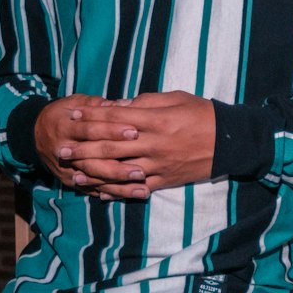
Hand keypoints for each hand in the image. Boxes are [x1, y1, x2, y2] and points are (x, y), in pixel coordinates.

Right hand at [34, 95, 147, 200]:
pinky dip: (109, 194)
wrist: (34, 134)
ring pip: (94, 180)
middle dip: (118, 168)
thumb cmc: (62, 113)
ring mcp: (66, 169)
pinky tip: (128, 197)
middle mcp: (64, 151)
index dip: (112, 131)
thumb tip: (122, 105)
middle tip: (142, 172)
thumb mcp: (75, 102)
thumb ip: (97, 105)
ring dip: (119, 187)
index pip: (91, 130)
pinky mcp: (69, 181)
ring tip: (142, 191)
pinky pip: (90, 190)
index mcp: (65, 127)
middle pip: (93, 161)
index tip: (134, 132)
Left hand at [54, 90, 215, 198]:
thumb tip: (118, 106)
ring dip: (94, 173)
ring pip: (120, 170)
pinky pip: (137, 188)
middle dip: (83, 148)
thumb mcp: (175, 98)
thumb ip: (145, 102)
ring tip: (73, 174)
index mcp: (155, 119)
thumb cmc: (202, 114)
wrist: (230, 141)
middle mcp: (153, 143)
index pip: (115, 117)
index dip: (92, 116)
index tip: (72, 115)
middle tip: (61, 150)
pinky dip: (118, 192)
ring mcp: (158, 164)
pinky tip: (100, 193)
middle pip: (111, 146)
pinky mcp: (165, 180)